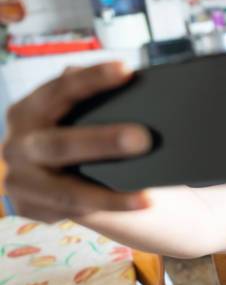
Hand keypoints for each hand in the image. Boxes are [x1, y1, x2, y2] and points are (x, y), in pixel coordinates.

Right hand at [2, 63, 151, 222]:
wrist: (34, 176)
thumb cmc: (63, 133)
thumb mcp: (64, 112)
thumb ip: (83, 96)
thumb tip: (123, 78)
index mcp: (28, 111)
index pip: (59, 90)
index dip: (92, 79)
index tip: (126, 71)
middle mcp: (18, 145)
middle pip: (60, 145)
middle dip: (103, 142)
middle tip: (143, 139)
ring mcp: (21, 181)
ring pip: (68, 192)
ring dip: (110, 196)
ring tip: (148, 196)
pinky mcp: (32, 209)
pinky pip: (75, 212)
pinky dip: (108, 210)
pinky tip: (137, 206)